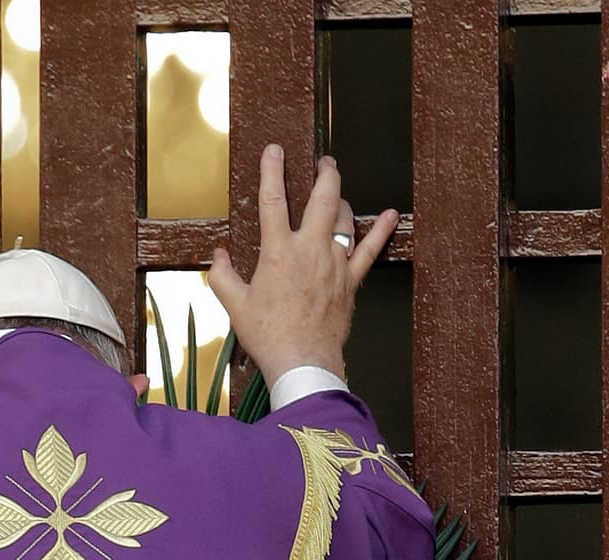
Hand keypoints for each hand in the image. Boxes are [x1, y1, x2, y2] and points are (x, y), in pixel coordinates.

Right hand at [206, 144, 397, 389]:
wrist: (302, 361)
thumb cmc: (268, 335)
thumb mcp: (235, 305)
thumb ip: (223, 275)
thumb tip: (219, 256)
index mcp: (277, 252)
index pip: (273, 201)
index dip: (273, 171)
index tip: (275, 150)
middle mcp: (309, 250)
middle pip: (322, 198)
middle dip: (324, 173)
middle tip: (323, 160)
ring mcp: (334, 264)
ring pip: (344, 219)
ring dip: (341, 199)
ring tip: (336, 190)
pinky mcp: (351, 281)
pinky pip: (370, 249)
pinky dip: (382, 230)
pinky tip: (389, 214)